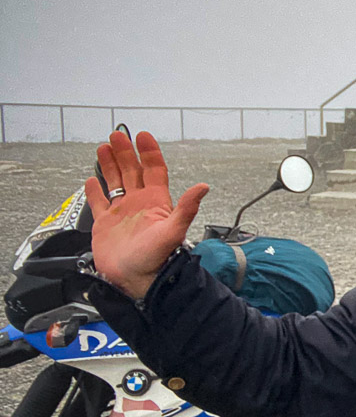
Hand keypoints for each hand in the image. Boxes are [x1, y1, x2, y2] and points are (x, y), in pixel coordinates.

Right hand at [84, 131, 207, 299]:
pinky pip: (99, 203)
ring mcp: (122, 213)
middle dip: (125, 152)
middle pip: (132, 170)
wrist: (135, 281)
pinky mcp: (105, 224)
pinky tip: (91, 180)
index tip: (143, 136)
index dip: (149, 152)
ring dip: (110, 165)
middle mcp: (139, 204)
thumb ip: (186, 208)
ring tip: (104, 147)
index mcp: (156, 201)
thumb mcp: (173, 230)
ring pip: (114, 182)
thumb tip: (203, 187)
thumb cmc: (157, 260)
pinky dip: (94, 191)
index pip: (154, 169)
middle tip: (117, 135)